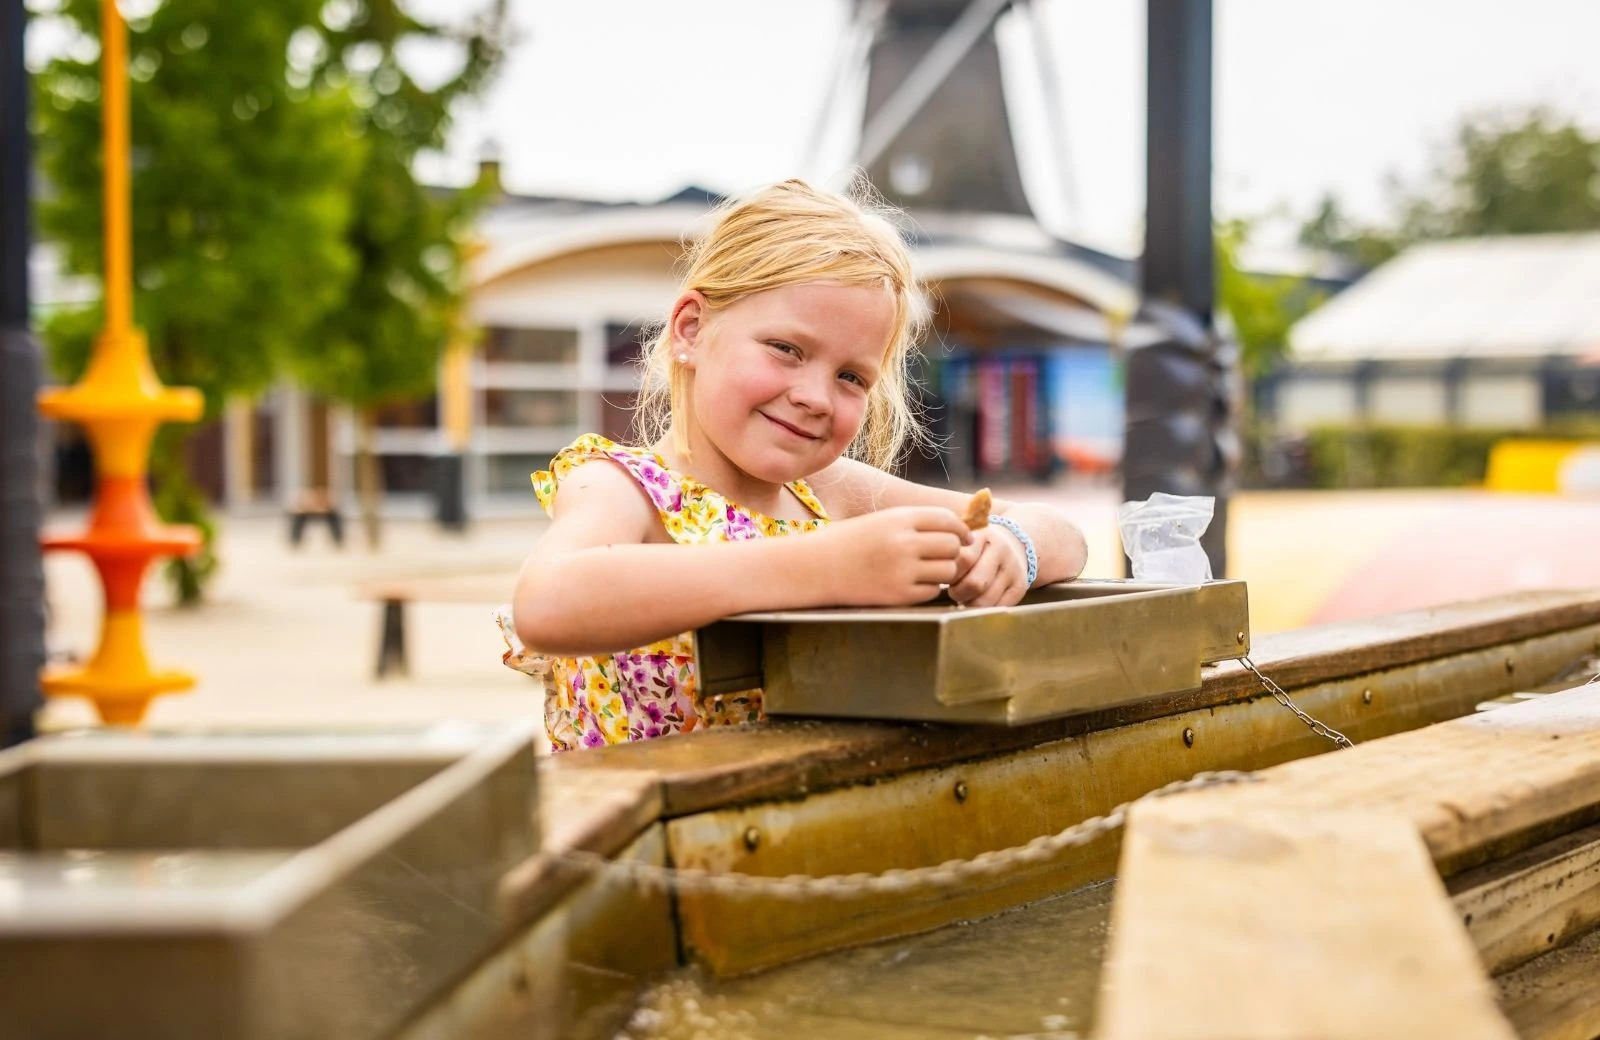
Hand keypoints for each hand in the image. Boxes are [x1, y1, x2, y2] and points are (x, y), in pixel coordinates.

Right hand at [810, 507, 971, 605]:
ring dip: (944, 571)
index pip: (948, 520)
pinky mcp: (899, 595)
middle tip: (944, 556)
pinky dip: (929, 588)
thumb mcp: (882, 521)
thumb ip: (917, 522)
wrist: (816, 568)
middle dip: (954, 551)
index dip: (961, 529)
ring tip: (929, 570)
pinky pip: (933, 591)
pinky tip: (914, 583)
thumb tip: (959, 529)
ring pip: (948, 570)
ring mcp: (902, 571)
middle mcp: (904, 543)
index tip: (964, 537)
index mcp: (899, 519)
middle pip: (952, 546)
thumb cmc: (851, 542)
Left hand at [948, 524, 1029, 606]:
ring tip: (966, 596)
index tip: (945, 574)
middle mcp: (1002, 552)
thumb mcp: (967, 540)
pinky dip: (984, 608)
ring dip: (970, 603)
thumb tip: (936, 576)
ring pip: (985, 600)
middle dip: (958, 593)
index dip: (949, 573)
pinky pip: (997, 608)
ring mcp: (1013, 570)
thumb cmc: (979, 546)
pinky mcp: (1020, 588)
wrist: (1015, 544)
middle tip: (954, 590)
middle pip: (975, 583)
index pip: (963, 560)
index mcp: (984, 537)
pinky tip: (980, 599)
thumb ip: (952, 554)